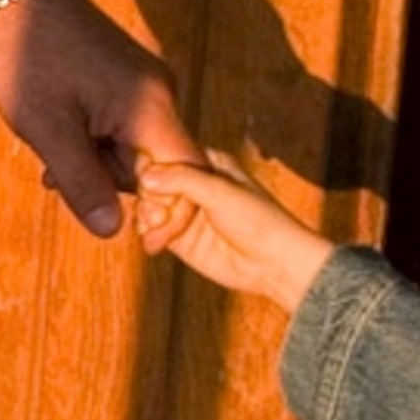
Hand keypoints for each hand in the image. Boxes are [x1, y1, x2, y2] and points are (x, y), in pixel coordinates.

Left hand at [0, 0, 199, 237]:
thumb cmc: (30, 58)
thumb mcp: (48, 129)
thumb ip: (82, 182)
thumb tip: (113, 231)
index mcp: (151, 108)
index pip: (186, 178)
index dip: (168, 214)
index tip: (138, 235)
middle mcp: (161, 94)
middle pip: (159, 167)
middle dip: (112, 183)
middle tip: (56, 178)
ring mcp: (147, 85)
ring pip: (137, 149)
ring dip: (98, 162)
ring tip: (51, 150)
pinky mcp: (131, 80)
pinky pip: (126, 126)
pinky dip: (96, 140)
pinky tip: (60, 136)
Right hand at [134, 154, 335, 313]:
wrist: (274, 264)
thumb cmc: (259, 221)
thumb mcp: (220, 191)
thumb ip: (182, 180)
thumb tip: (145, 175)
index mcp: (206, 163)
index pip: (167, 155)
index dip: (154, 168)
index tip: (149, 181)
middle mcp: (193, 185)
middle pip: (153, 182)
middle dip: (151, 197)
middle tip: (159, 213)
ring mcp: (185, 212)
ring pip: (150, 206)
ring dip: (148, 217)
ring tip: (158, 227)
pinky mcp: (180, 238)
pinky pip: (153, 232)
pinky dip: (149, 236)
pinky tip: (156, 241)